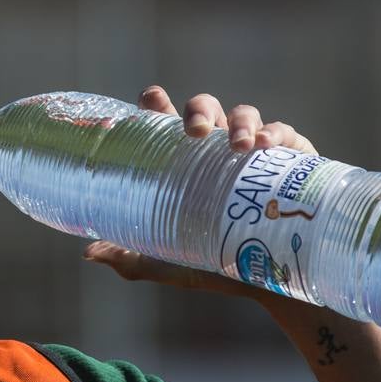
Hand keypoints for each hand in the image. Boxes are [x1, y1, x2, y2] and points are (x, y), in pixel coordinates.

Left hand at [81, 86, 316, 312]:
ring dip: (241, 122)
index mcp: (184, 161)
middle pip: (204, 108)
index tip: (152, 99)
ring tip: (241, 145)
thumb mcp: (169, 261)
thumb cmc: (215, 263)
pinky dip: (275, 133)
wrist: (273, 282)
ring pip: (244, 115)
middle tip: (196, 130)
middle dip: (199, 110)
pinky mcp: (291, 157)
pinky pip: (283, 133)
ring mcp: (253, 150)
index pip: (164, 121)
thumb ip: (130, 257)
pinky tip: (267, 146)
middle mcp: (217, 148)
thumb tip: (89, 253)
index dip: (156, 104)